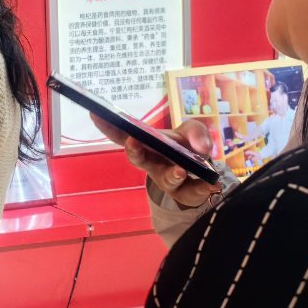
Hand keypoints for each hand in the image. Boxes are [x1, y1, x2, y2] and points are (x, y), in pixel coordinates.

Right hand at [91, 115, 216, 208]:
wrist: (203, 173)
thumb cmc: (186, 148)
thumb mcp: (192, 131)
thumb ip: (195, 131)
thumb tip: (200, 147)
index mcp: (147, 144)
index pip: (123, 135)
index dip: (108, 126)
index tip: (96, 113)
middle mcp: (152, 163)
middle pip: (138, 159)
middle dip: (134, 151)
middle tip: (133, 142)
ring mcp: (167, 180)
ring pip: (165, 179)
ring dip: (171, 174)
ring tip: (180, 170)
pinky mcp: (185, 194)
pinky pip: (192, 192)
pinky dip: (202, 188)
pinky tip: (211, 185)